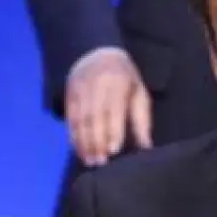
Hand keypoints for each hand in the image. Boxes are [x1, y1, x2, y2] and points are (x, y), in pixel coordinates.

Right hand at [64, 49, 151, 165]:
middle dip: (96, 141)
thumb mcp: (138, 93)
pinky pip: (70, 118)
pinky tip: (79, 150)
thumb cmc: (125, 78)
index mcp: (117, 83)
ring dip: (83, 143)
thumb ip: (142, 120)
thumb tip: (146, 147)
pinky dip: (73, 136)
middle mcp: (96, 85)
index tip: (114, 150)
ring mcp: (80, 90)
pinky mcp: (69, 95)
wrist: (96, 54)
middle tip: (100, 163)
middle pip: (94, 117)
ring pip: (80, 120)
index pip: (113, 109)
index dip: (113, 130)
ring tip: (89, 161)